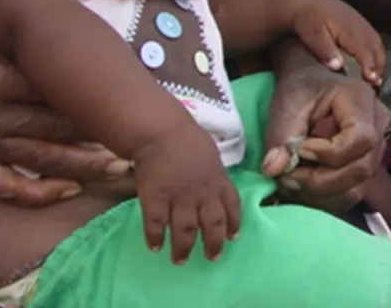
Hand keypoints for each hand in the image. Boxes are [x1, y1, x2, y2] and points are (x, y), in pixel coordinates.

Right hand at [0, 12, 129, 205]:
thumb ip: (25, 49)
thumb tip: (75, 51)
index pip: (58, 94)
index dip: (96, 102)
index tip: (127, 106)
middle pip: (55, 130)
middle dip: (100, 138)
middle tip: (137, 144)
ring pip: (37, 160)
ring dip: (81, 166)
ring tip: (116, 169)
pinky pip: (1, 185)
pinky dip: (35, 191)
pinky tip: (65, 190)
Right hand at [132, 125, 241, 263]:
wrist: (160, 131)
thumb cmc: (186, 138)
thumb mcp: (210, 155)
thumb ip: (214, 174)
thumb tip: (216, 185)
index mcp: (218, 180)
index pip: (232, 206)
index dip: (234, 224)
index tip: (232, 237)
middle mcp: (202, 193)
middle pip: (213, 225)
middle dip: (213, 245)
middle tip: (212, 258)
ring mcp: (179, 197)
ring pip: (186, 231)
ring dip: (184, 248)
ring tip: (180, 260)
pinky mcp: (155, 199)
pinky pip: (156, 225)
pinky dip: (156, 238)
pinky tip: (155, 247)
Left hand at [261, 58, 390, 212]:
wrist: (311, 86)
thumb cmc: (301, 90)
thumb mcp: (287, 104)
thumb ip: (281, 137)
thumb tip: (274, 170)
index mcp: (361, 100)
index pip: (360, 139)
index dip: (330, 154)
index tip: (300, 150)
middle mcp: (378, 125)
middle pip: (361, 169)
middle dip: (320, 181)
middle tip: (287, 176)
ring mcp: (377, 149)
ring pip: (356, 187)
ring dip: (319, 193)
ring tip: (291, 181)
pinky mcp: (366, 167)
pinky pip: (350, 193)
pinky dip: (323, 198)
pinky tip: (302, 186)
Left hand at [289, 0, 386, 87]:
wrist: (306, 1)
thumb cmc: (308, 20)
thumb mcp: (313, 36)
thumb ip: (325, 50)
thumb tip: (338, 66)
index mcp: (349, 30)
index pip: (364, 51)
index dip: (369, 66)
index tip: (371, 81)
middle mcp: (360, 25)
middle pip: (375, 48)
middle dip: (378, 66)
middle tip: (377, 84)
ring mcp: (362, 22)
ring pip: (377, 43)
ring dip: (380, 60)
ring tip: (377, 76)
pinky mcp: (360, 21)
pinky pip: (374, 38)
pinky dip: (377, 51)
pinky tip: (373, 61)